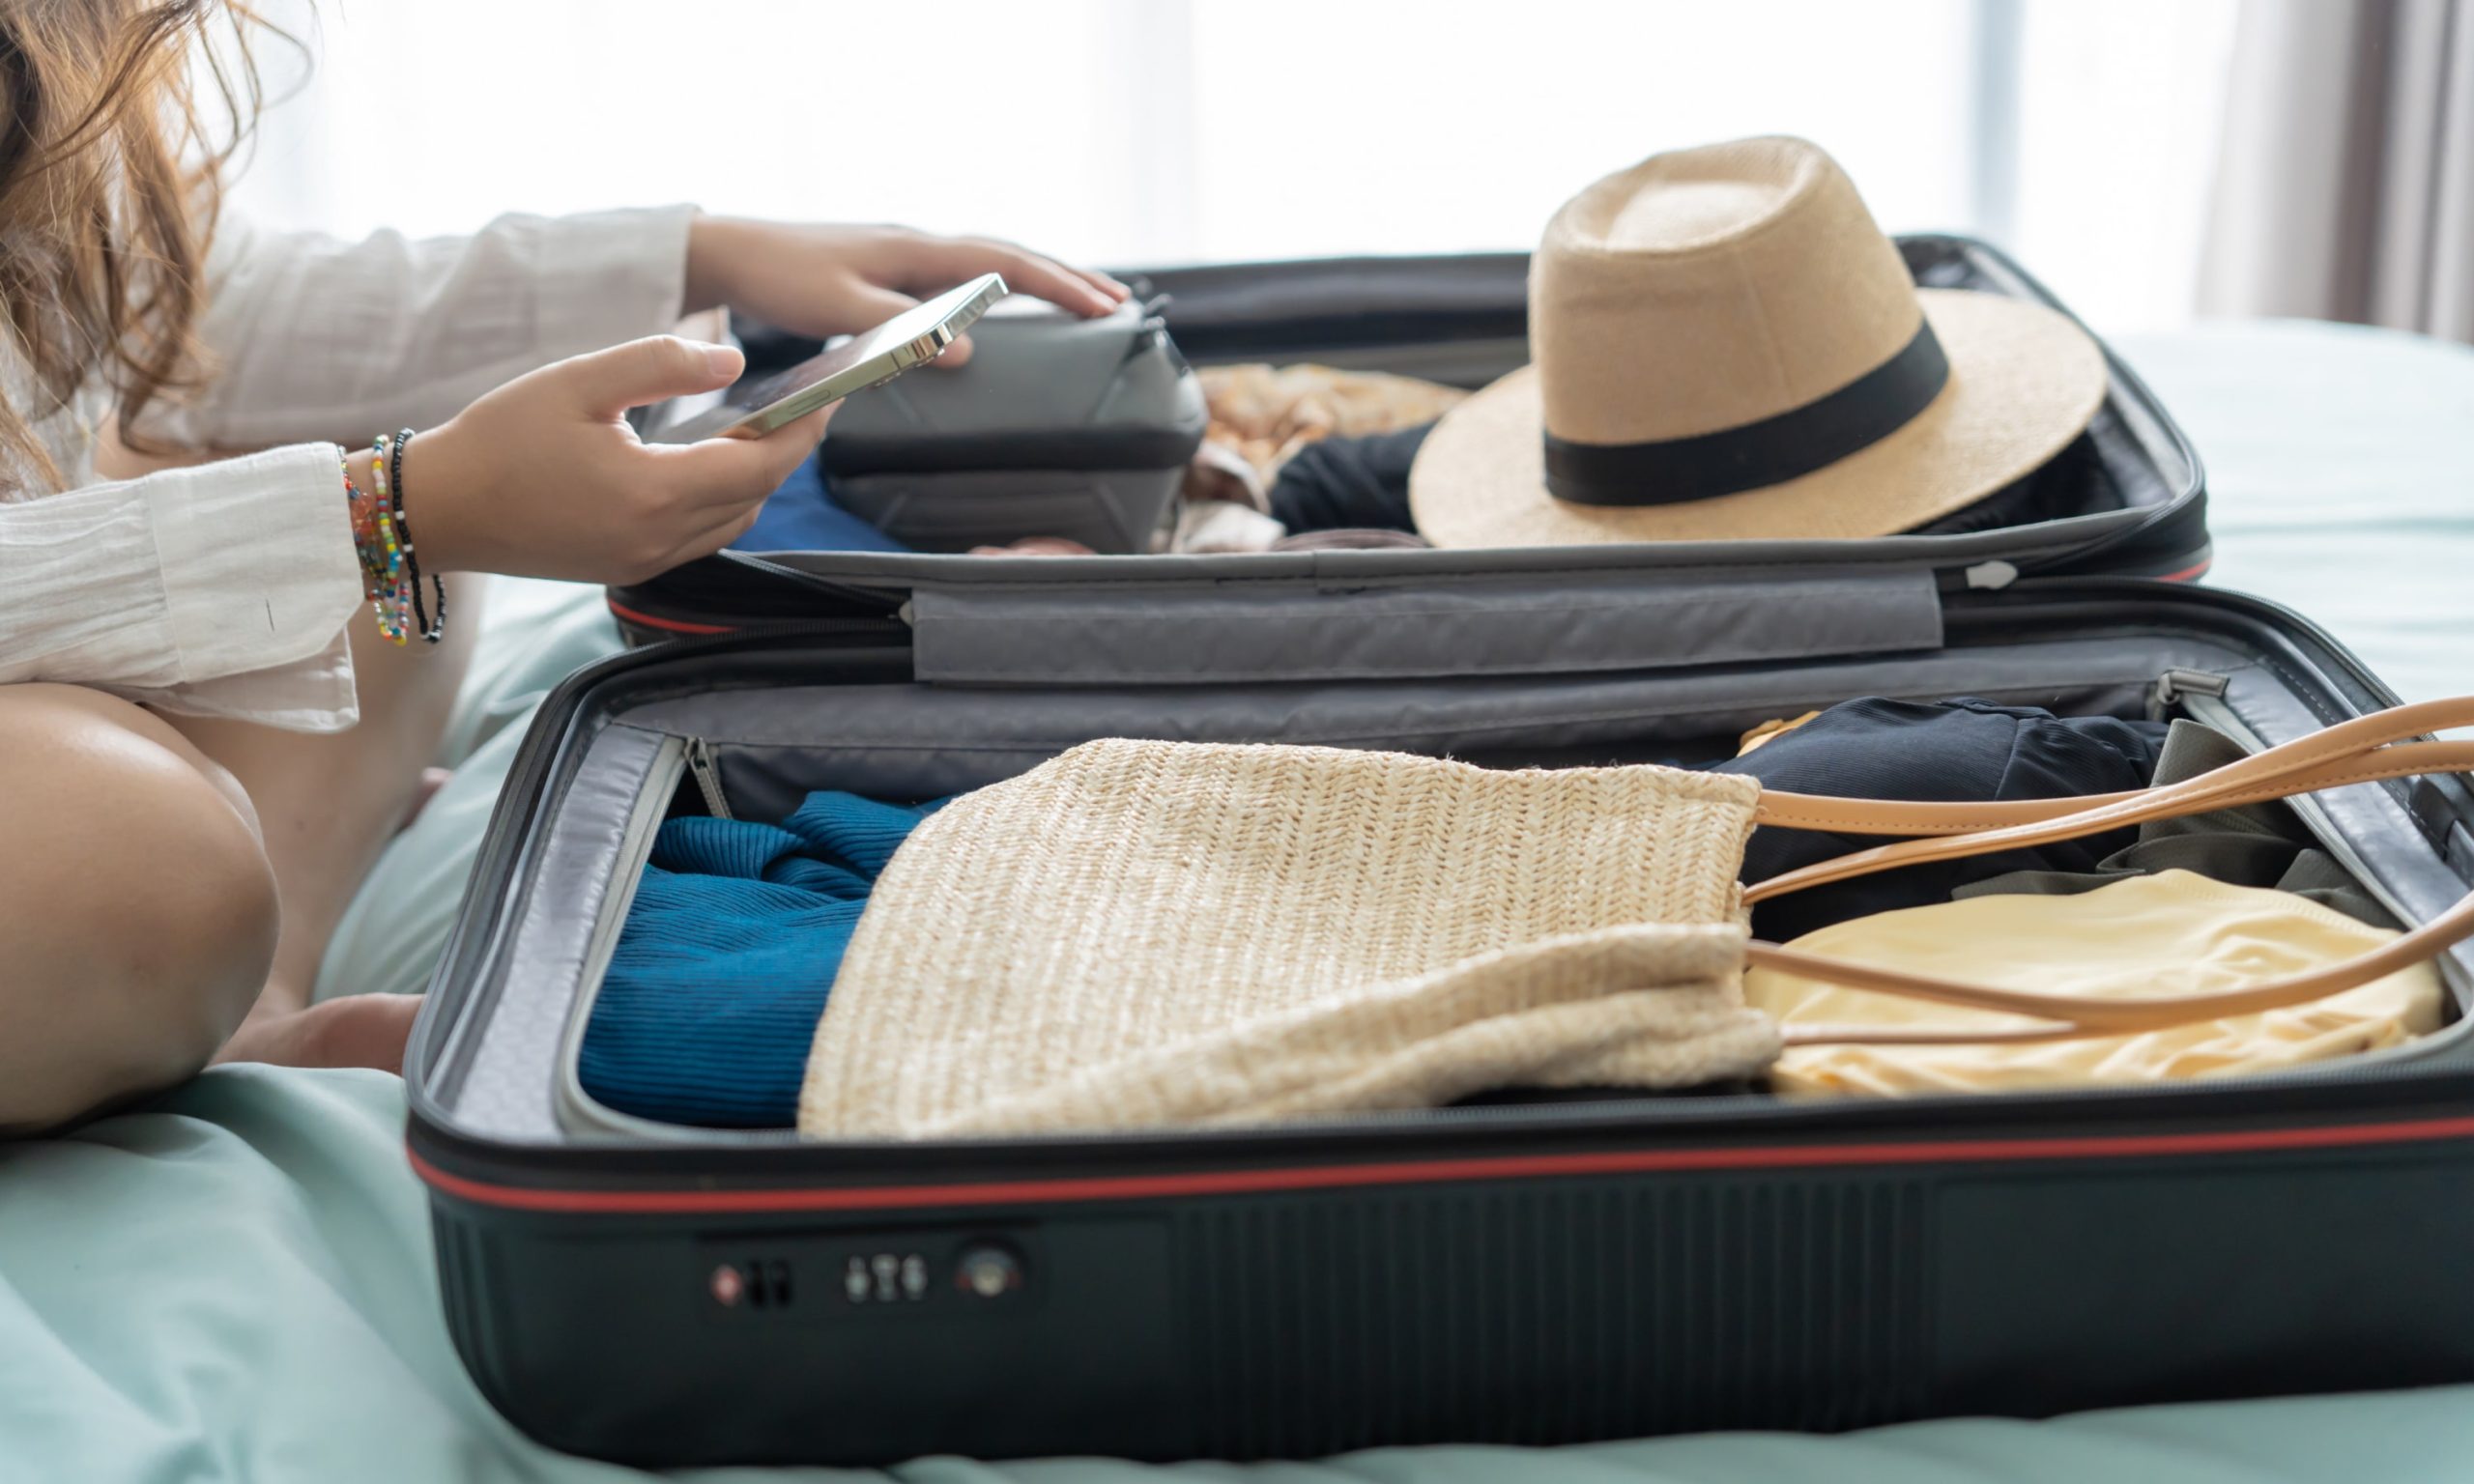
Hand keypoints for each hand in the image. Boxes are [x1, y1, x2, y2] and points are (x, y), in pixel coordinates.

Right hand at [401, 336, 828, 584]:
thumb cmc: (498, 439)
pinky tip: (708, 467)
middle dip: (786, 453)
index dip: (802, 432)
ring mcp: (643, 563)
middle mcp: (657, 540)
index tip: (827, 398)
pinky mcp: (626, 570)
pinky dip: (721, 503)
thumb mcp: (579, 380)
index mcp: (652, 494)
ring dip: (754, 481)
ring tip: (758, 431)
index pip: (760, 466)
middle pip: (754, 498)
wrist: (437, 509)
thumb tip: (734, 360)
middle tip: (801, 407)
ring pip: (732, 523)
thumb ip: (662, 364)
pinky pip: (700, 539)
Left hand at [682, 219, 1129, 367]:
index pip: (1006, 265)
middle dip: (1068, 280)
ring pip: (993, 263)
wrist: (735, 252)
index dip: (1058, 286)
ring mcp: (910, 254)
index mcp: (916, 252)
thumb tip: (968, 352)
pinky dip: (1006, 285)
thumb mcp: (842, 310)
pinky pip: (968, 273)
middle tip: (1119, 303)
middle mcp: (921, 246)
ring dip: (1043, 280)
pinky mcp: (895, 268)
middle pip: (1012, 258)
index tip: (1103, 306)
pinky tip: (1012, 302)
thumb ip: (904, 333)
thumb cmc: (783, 278)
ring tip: (1086, 301)